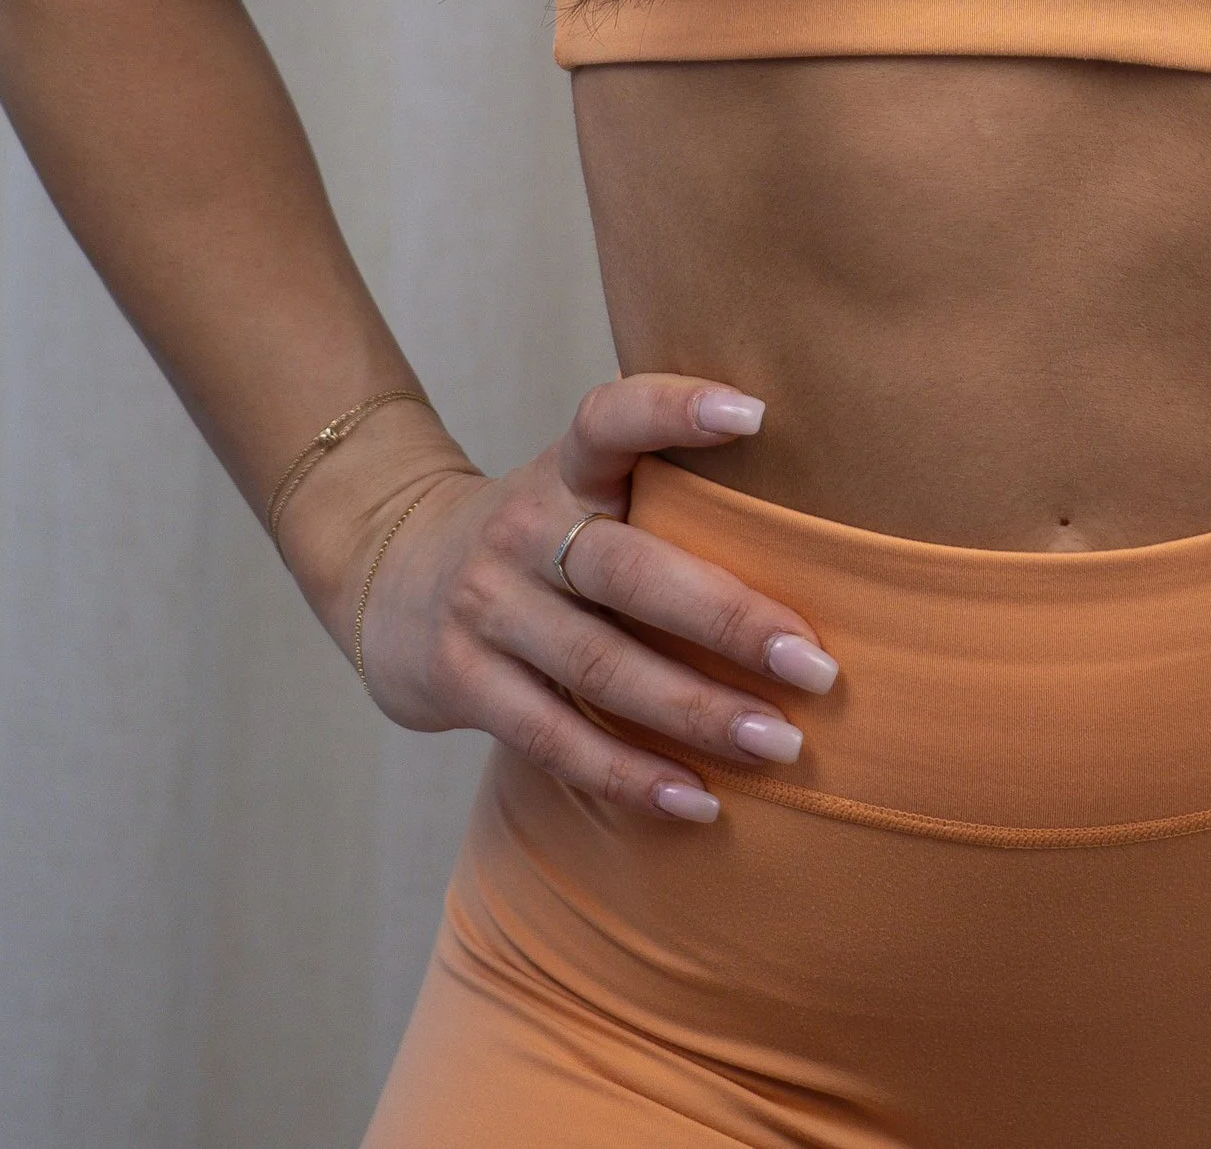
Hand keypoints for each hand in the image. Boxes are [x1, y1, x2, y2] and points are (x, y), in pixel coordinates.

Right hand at [346, 374, 841, 824]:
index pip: (610, 419)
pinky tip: (699, 802)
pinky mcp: (461, 682)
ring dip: (696, 713)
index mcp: (564, 471)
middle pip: (629, 571)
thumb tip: (819, 531)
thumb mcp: (581, 489)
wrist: (392, 574)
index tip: (755, 413)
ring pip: (599, 666)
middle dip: (728, 620)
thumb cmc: (541, 536)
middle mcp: (522, 530)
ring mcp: (485, 608)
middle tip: (816, 666)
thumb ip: (664, 494)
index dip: (674, 408)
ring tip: (781, 745)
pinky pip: (554, 737)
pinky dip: (629, 775)